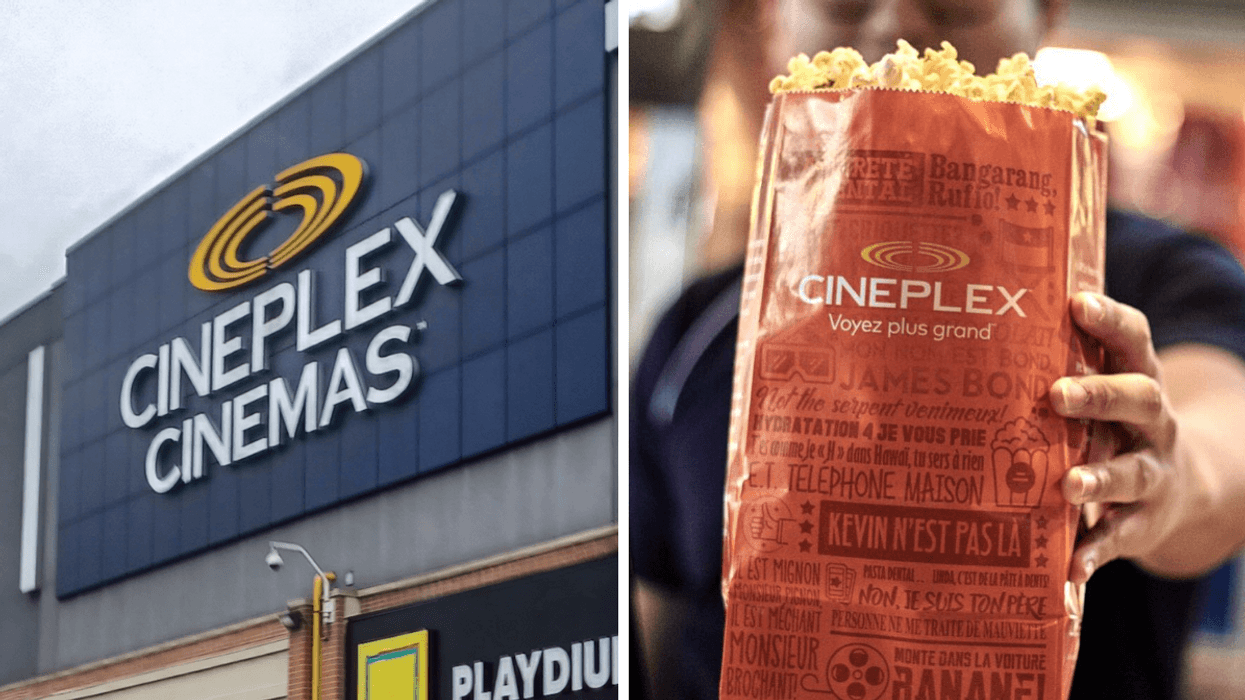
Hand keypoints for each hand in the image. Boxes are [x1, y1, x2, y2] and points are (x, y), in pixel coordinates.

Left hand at [1050, 292, 1194, 582]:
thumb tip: (970, 340)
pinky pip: (1122, 537)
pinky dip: (1096, 551)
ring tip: (1068, 485)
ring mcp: (1154, 472)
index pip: (1132, 340)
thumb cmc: (1109, 426)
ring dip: (1099, 478)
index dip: (1109, 320)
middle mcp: (1154, 423)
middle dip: (1100, 395)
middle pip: (1138, 399)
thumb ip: (1058, 369)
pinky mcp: (1145, 522)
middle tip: (1057, 394)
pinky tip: (1070, 566)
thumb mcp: (1100, 395)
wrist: (1178, 487)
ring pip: (1133, 472)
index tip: (1077, 303)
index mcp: (1138, 379)